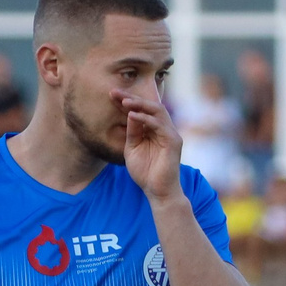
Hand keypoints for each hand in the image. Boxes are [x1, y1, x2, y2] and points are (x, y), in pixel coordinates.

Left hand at [115, 87, 181, 204]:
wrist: (157, 192)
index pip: (142, 110)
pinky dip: (145, 119)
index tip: (111, 95)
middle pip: (150, 106)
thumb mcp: (132, 148)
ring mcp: (171, 134)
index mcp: (154, 130)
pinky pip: (159, 125)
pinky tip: (132, 116)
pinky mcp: (174, 142)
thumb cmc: (145, 173)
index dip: (127, 101)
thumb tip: (129, 114)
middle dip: (132, 98)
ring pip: (157, 111)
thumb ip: (132, 132)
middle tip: (115, 93)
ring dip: (140, 105)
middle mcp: (165, 129)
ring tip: (124, 102)